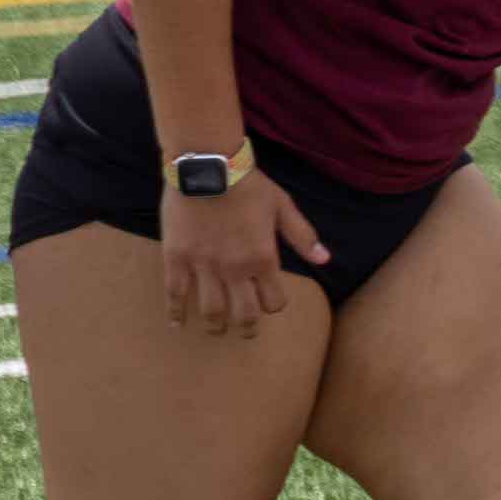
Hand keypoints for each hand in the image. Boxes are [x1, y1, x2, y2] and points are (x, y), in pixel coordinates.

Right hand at [159, 175, 324, 336]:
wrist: (208, 167)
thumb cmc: (249, 186)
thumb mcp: (283, 207)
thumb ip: (302, 236)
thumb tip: (324, 259)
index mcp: (264, 259)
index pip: (274, 301)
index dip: (273, 306)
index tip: (269, 303)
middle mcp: (235, 270)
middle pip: (244, 314)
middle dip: (246, 328)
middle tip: (245, 332)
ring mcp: (204, 266)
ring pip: (211, 310)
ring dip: (215, 326)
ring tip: (216, 331)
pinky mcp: (177, 258)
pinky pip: (175, 293)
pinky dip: (175, 312)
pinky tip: (177, 324)